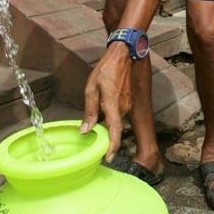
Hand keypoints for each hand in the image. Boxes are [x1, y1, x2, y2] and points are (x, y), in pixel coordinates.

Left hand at [81, 43, 132, 160]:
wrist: (124, 55)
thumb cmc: (106, 70)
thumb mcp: (92, 88)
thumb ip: (90, 111)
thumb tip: (85, 130)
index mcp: (113, 105)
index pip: (115, 132)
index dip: (112, 147)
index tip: (107, 158)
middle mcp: (123, 108)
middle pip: (114, 129)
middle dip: (104, 137)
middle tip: (92, 142)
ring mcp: (127, 105)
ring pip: (115, 122)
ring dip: (105, 126)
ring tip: (93, 124)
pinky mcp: (128, 102)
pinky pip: (117, 115)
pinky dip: (109, 118)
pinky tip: (100, 112)